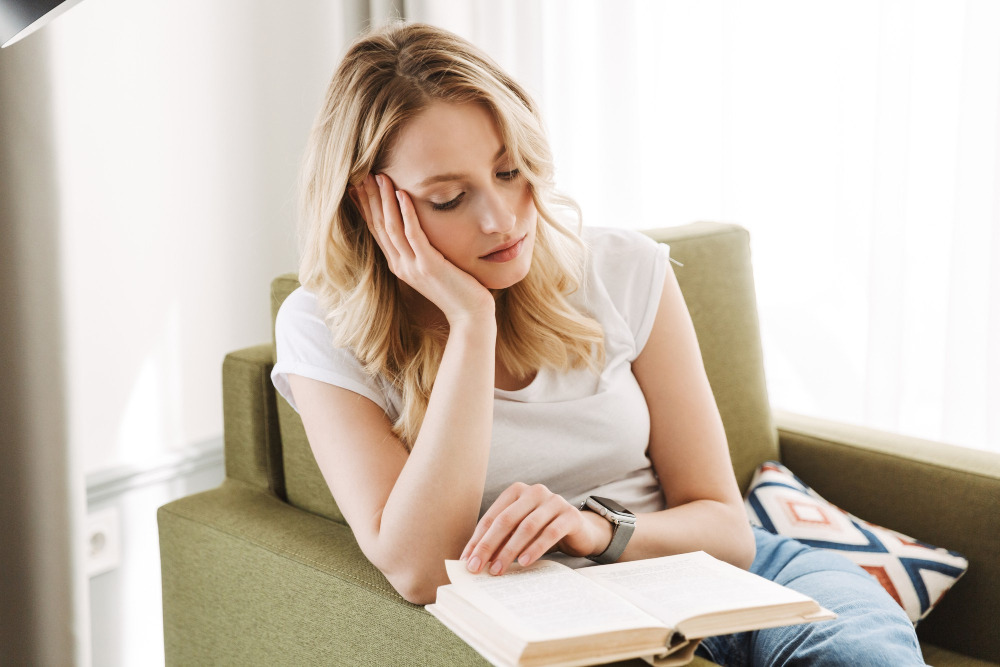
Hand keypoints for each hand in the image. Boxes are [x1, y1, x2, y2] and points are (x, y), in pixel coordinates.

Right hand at [353, 173, 495, 326]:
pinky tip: (402, 194)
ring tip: (379, 177)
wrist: (470, 315)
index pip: (376, 231)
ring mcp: (412, 267)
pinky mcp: (429, 265)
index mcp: (399, 265)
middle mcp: (400, 266)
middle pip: (378, 226)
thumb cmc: (457, 290)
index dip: (366, 208)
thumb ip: (422, 250)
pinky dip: (406, 213)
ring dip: (384, 200)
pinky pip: (413, 235)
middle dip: (370, 199)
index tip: (359, 186)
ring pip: (391, 228)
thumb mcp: (434, 267)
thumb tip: (420, 230)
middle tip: (362, 174)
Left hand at [460, 483, 612, 575]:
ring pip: (527, 526)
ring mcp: (554, 501)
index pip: (492, 517)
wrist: (579, 531)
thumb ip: (500, 539)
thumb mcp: (519, 532)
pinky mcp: (570, 515)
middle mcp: (535, 492)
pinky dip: (535, 548)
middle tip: (477, 567)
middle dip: (488, 545)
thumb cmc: (542, 531)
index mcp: (517, 491)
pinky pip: (550, 532)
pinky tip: (524, 562)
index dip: (478, 540)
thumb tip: (473, 560)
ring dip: (509, 550)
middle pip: (506, 520)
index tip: (466, 561)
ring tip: (497, 569)